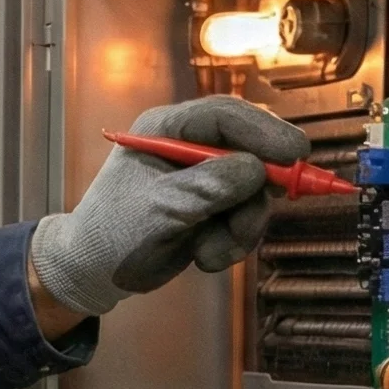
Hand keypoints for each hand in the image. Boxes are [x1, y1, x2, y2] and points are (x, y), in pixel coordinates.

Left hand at [29, 97, 309, 317]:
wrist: (93, 272)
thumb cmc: (112, 232)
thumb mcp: (159, 208)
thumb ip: (206, 186)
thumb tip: (256, 170)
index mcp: (166, 129)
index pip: (224, 116)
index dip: (263, 130)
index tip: (295, 152)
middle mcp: (190, 148)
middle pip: (250, 149)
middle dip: (261, 185)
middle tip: (276, 202)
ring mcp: (204, 180)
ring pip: (255, 192)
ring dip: (242, 227)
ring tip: (211, 252)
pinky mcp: (214, 210)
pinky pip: (245, 219)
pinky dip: (233, 243)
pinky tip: (204, 257)